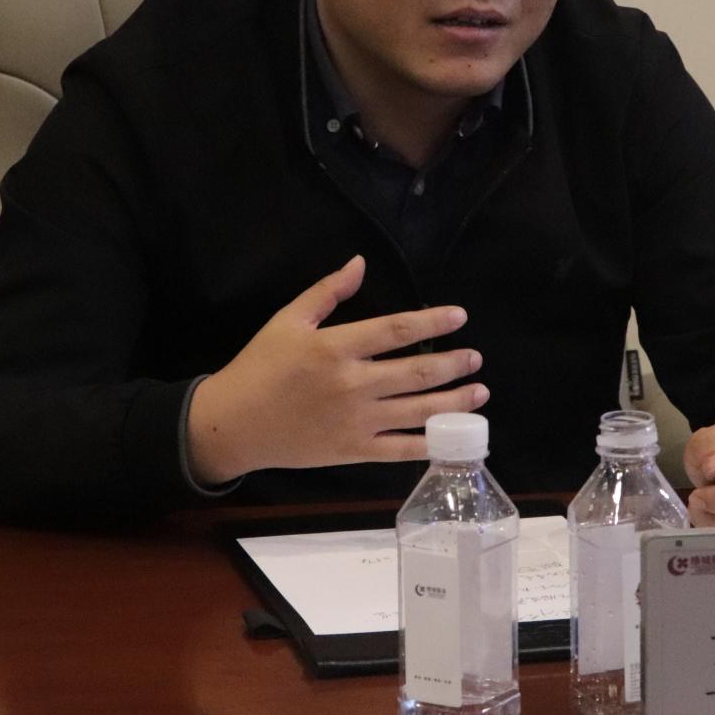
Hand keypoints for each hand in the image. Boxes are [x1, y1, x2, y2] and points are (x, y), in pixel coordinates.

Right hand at [187, 256, 485, 483]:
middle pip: (416, 372)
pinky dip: (431, 443)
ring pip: (417, 412)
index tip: (460, 316)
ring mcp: (356, 422)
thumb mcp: (287, 320)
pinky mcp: (354, 451)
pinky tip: (454, 434)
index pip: (395, 330)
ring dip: (454, 401)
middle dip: (454, 364)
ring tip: (480, 391)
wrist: (234, 424)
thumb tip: (359, 263)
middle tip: (476, 358)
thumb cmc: (260, 367)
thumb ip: (327, 292)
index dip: (432, 321)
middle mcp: (352, 385)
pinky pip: (401, 450)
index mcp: (336, 348)